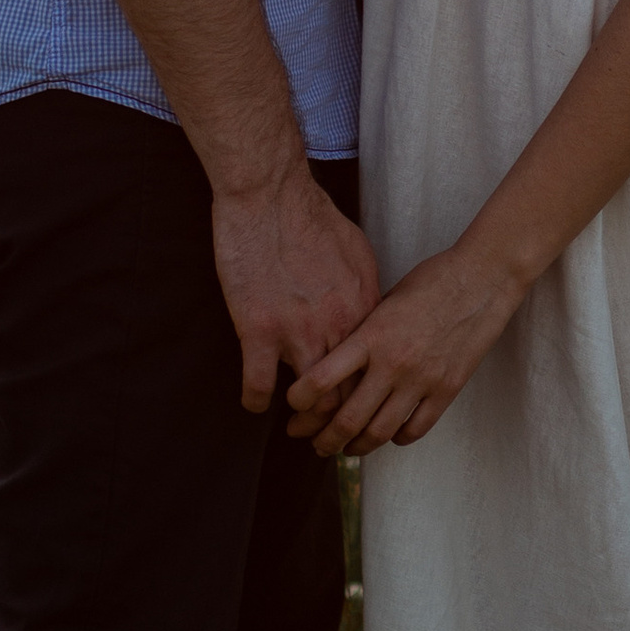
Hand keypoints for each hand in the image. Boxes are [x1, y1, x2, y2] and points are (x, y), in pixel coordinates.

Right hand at [211, 166, 380, 415]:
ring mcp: (298, 332)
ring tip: (295, 427)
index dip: (367, 394)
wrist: (270, 194)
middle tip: (328, 435)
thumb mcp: (357, 251)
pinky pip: (259, 386)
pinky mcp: (259, 331)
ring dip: (303, 419)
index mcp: (364, 308)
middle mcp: (338, 327)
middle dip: (340, 422)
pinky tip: (254, 402)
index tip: (357, 406)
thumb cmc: (311, 216)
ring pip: (312, 400)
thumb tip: (369, 311)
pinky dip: (256, 400)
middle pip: (349, 394)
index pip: (375, 370)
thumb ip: (364, 289)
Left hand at [285, 239, 524, 456]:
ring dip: (356, 447)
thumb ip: (362, 334)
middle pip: (347, 419)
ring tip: (346, 449)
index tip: (293, 407)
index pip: (322, 379)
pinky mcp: (447, 389)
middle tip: (314, 444)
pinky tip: (388, 435)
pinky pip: (415, 429)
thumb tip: (335, 364)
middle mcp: (393, 363)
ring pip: (379, 432)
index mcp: (371, 336)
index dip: (300, 401)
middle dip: (323, 439)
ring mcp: (421, 380)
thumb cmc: (430, 280)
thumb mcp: (384, 301)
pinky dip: (396, 438)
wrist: (482, 278)